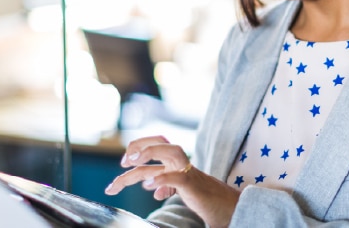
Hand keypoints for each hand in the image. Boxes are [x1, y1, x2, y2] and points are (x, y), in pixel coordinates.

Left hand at [104, 136, 240, 227]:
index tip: (124, 162)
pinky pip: (176, 177)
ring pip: (169, 152)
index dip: (139, 147)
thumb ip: (164, 184)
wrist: (224, 206)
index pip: (157, 142)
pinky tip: (149, 185)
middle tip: (124, 161)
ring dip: (147, 154)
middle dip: (140, 146)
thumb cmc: (201, 197)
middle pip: (161, 142)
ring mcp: (187, 171)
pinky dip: (161, 179)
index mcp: (176, 162)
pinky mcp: (192, 184)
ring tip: (129, 165)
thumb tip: (151, 188)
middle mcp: (181, 162)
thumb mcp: (178, 188)